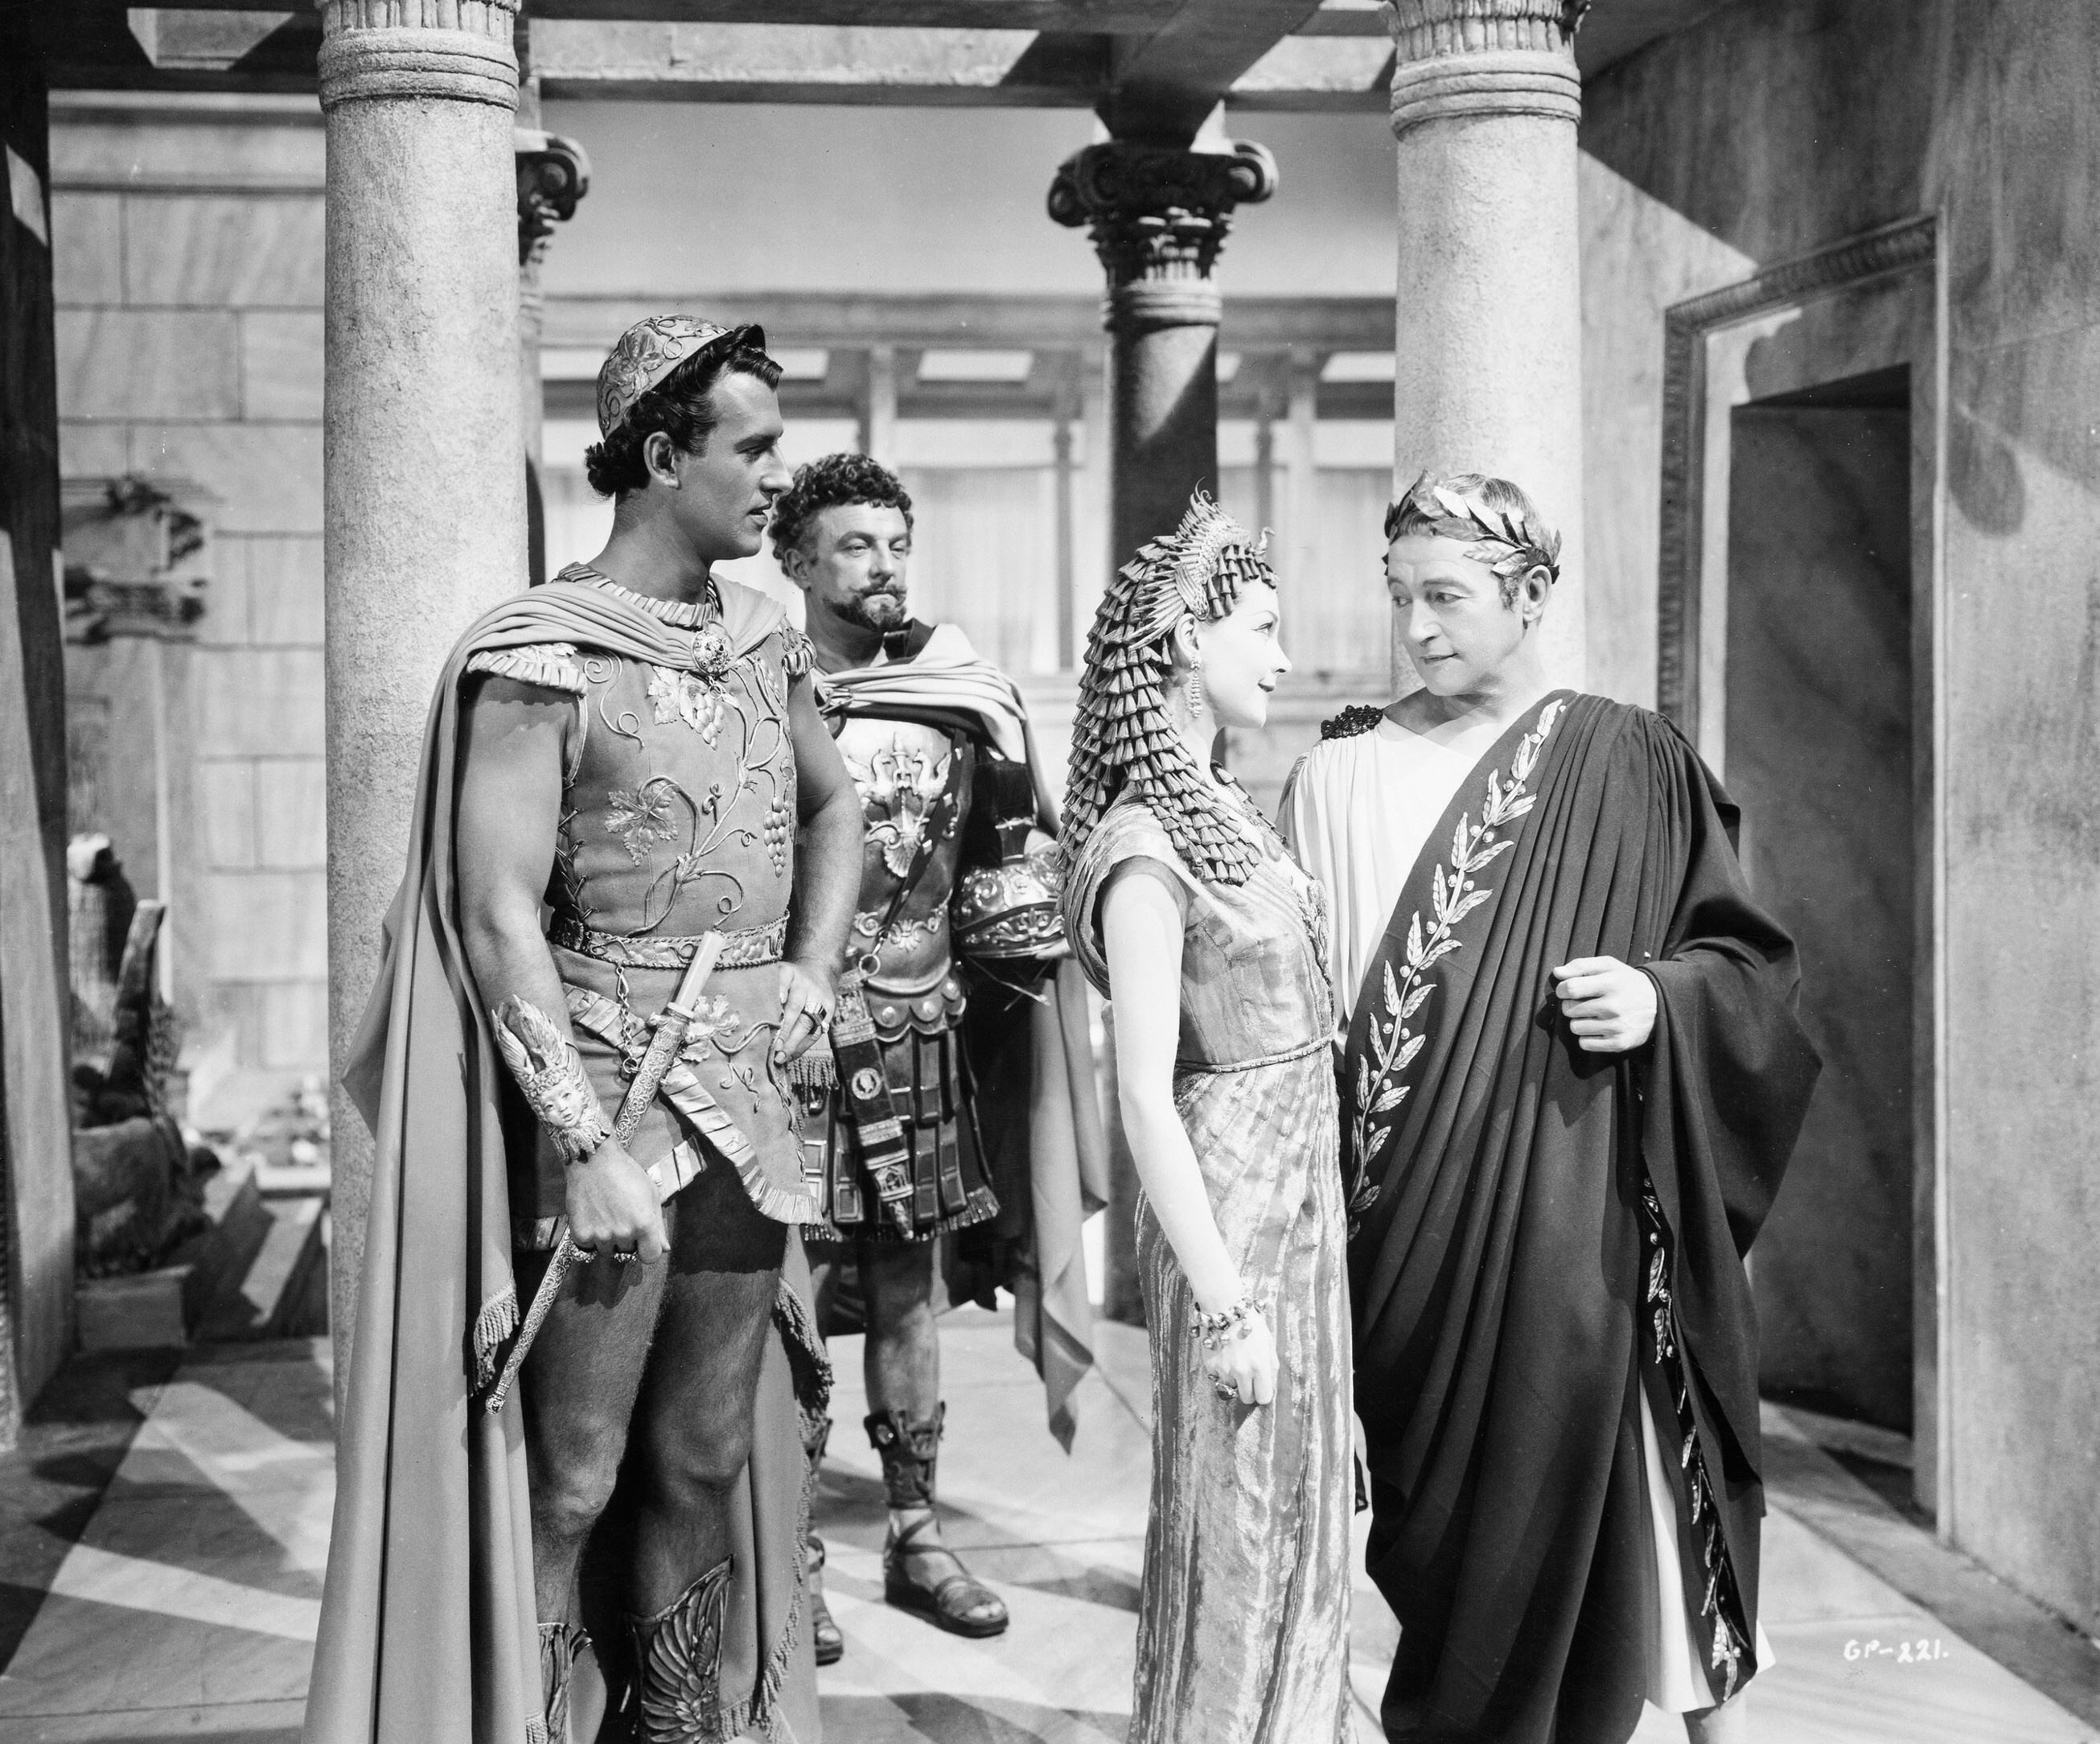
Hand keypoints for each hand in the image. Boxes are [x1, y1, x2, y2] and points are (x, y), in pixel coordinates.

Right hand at [565, 1139, 668, 1262]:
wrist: (593, 1160)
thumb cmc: (626, 1174)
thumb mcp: (651, 1195)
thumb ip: (658, 1225)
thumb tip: (665, 1249)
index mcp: (644, 1224)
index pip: (651, 1257)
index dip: (648, 1249)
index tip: (643, 1240)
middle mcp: (623, 1234)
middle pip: (628, 1253)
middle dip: (627, 1240)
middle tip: (621, 1218)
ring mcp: (600, 1235)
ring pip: (608, 1251)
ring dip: (608, 1240)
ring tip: (606, 1216)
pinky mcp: (580, 1234)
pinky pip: (588, 1248)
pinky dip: (590, 1237)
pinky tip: (592, 1217)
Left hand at [774, 957, 835, 1063]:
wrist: (818, 972)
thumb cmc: (788, 981)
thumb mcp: (776, 977)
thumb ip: (766, 992)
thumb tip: (751, 1020)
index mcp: (789, 972)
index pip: (784, 977)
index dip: (780, 989)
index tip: (778, 1001)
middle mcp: (805, 984)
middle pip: (795, 1007)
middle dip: (784, 1030)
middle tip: (774, 1047)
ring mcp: (819, 997)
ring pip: (807, 1023)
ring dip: (793, 1043)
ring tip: (780, 1057)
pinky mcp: (829, 1009)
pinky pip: (816, 1031)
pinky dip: (802, 1046)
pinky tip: (790, 1056)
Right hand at [1202, 1306, 1278, 1406]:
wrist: (1224, 1307)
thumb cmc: (1250, 1322)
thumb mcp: (1269, 1342)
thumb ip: (1272, 1366)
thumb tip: (1271, 1385)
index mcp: (1260, 1366)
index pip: (1263, 1398)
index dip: (1263, 1394)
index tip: (1261, 1388)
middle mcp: (1242, 1371)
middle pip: (1246, 1398)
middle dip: (1249, 1390)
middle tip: (1249, 1378)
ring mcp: (1224, 1369)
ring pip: (1231, 1387)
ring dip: (1234, 1379)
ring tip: (1235, 1360)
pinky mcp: (1210, 1365)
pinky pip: (1218, 1377)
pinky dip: (1221, 1370)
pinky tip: (1225, 1355)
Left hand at [1551, 956, 1656, 1052]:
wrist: (1659, 1005)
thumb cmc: (1626, 983)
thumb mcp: (1609, 966)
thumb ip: (1581, 965)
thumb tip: (1557, 972)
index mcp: (1611, 983)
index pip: (1570, 988)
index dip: (1562, 989)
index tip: (1567, 990)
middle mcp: (1614, 1006)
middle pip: (1569, 1009)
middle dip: (1571, 1005)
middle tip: (1583, 1002)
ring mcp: (1616, 1027)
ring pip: (1575, 1027)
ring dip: (1579, 1021)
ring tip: (1593, 1015)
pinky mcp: (1618, 1043)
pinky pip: (1585, 1043)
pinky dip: (1587, 1037)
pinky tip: (1599, 1028)